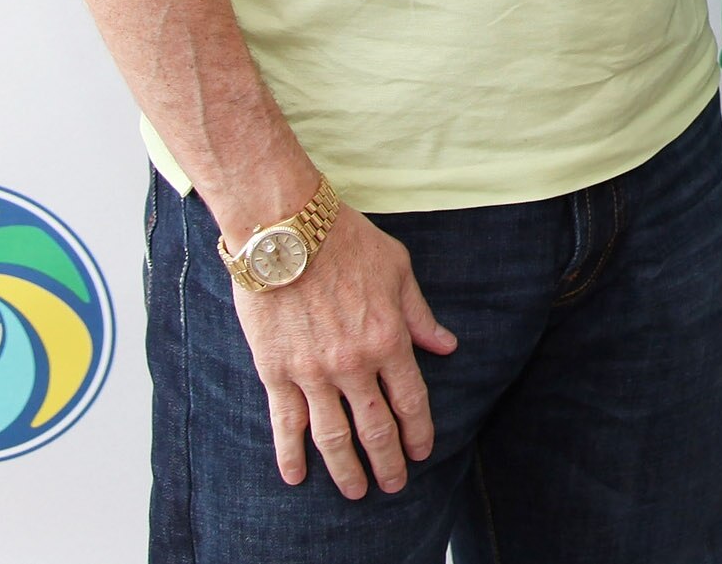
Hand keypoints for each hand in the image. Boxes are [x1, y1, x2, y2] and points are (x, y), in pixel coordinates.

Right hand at [232, 207, 458, 497]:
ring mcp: (312, 371)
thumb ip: (419, 314)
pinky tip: (296, 477)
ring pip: (333, 436)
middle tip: (393, 485)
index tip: (422, 452)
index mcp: (389, 338)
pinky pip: (285, 423)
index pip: (410, 400)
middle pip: (375, 428)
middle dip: (388, 462)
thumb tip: (446, 346)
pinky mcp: (275, 371)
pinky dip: (290, 454)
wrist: (285, 229)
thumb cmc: (346, 240)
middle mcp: (353, 363)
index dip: (418, 431)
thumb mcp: (398, 269)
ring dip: (346, 470)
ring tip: (355, 492)